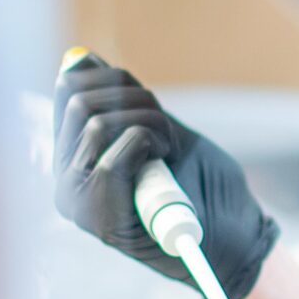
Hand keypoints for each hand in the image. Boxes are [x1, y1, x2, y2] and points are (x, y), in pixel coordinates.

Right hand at [52, 54, 279, 298]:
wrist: (233, 239)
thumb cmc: (199, 184)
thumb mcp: (157, 128)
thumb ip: (116, 100)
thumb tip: (77, 60)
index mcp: (72, 157)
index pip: (68, 89)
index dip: (113, 78)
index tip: (149, 103)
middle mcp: (65, 181)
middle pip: (79, 101)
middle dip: (136, 100)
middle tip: (166, 129)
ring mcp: (77, 203)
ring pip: (97, 125)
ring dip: (150, 123)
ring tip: (170, 149)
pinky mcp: (98, 220)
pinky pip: (112, 161)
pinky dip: (149, 145)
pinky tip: (167, 162)